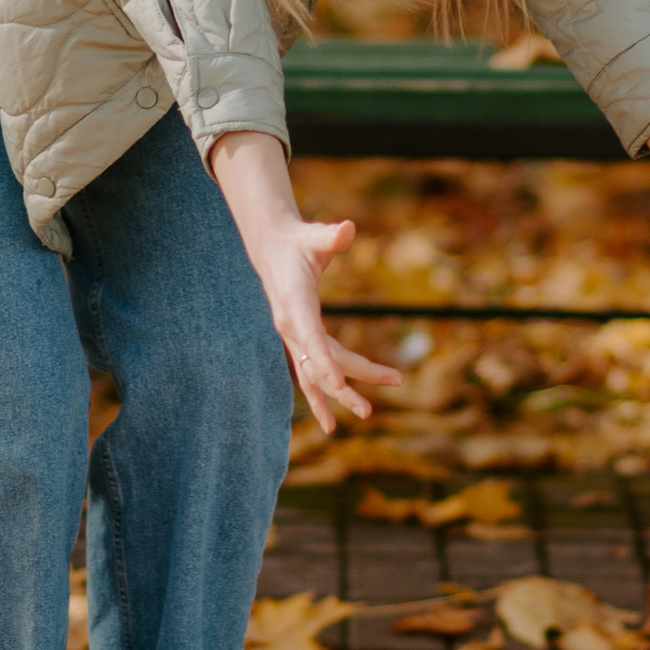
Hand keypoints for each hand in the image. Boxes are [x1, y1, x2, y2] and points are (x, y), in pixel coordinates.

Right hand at [208, 132, 404, 434]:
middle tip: (377, 401)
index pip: (311, 336)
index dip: (325, 359)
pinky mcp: (299, 342)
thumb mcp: (313, 236)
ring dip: (338, 397)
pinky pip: (311, 373)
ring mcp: (293, 338)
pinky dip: (323, 395)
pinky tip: (331, 421)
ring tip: (365, 415)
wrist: (272, 250)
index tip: (339, 381)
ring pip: (315, 374)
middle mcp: (291, 327)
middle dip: (347, 384)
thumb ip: (330, 237)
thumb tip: (348, 229)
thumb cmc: (298, 242)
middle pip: (321, 361)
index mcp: (295, 304)